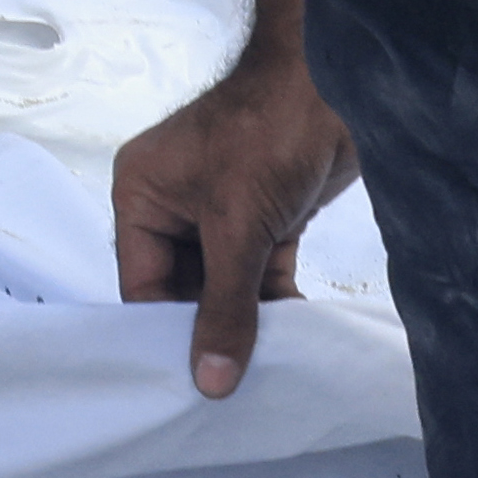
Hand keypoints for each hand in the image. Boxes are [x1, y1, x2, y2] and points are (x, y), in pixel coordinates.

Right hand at [111, 51, 358, 398]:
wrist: (336, 80)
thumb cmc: (265, 137)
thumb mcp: (236, 227)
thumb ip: (224, 308)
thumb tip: (209, 386)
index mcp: (142, 197)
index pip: (143, 286)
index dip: (165, 337)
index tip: (188, 393)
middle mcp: (173, 207)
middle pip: (184, 292)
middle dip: (210, 335)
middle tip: (231, 398)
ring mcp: (221, 213)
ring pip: (226, 287)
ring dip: (247, 324)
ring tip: (263, 382)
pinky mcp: (264, 218)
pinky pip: (260, 276)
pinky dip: (276, 306)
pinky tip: (292, 347)